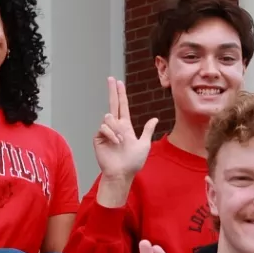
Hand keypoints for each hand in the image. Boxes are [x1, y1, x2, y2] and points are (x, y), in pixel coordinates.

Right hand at [93, 76, 155, 196]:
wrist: (122, 173)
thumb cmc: (133, 162)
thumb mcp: (144, 145)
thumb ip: (147, 130)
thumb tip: (155, 119)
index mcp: (126, 127)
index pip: (123, 107)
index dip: (121, 95)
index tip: (119, 83)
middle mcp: (115, 127)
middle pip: (113, 105)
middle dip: (112, 91)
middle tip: (110, 79)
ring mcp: (106, 132)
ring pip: (109, 117)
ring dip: (117, 128)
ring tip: (121, 141)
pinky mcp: (98, 138)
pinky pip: (104, 128)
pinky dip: (112, 134)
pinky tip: (116, 143)